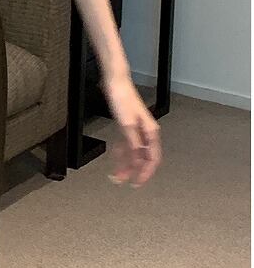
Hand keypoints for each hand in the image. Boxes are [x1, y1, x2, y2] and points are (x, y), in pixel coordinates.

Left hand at [100, 72, 161, 186]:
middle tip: (122, 181)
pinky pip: (127, 145)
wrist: (116, 84)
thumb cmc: (123, 100)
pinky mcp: (129, 127)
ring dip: (126, 164)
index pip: (152, 158)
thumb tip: (137, 156)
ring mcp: (137, 131)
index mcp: (150, 132)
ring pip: (134, 153)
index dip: (146, 172)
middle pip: (143, 158)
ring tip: (116, 175)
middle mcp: (146, 133)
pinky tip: (116, 159)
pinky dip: (122, 154)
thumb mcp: (126, 124)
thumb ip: (132, 141)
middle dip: (133, 171)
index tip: (137, 183)